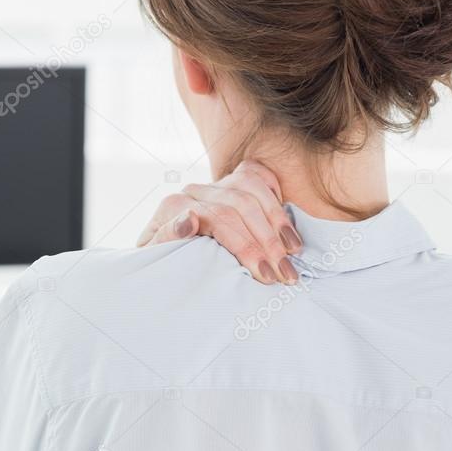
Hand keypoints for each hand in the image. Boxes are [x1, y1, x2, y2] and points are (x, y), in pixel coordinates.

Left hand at [136, 160, 302, 284]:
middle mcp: (195, 190)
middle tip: (287, 274)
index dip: (246, 246)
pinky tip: (286, 223)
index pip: (220, 219)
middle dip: (268, 242)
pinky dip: (276, 196)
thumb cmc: (163, 260)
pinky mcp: (230, 180)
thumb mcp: (157, 256)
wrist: (163, 249)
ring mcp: (215, 184)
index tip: (265, 274)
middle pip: (240, 206)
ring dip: (278, 221)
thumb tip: (190, 218)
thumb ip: (167, 237)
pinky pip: (258, 176)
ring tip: (294, 252)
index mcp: (175, 205)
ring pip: (252, 190)